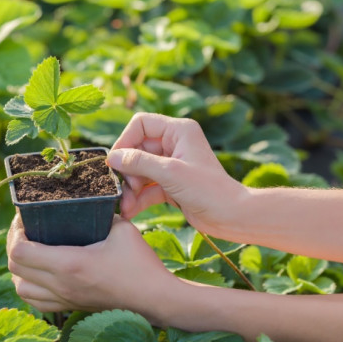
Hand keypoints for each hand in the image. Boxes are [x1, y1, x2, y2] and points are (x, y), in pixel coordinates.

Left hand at [7, 214, 178, 322]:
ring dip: (18, 268)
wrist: (156, 299)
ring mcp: (64, 299)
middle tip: (24, 228)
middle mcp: (61, 285)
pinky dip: (28, 287)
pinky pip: (36, 302)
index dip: (15, 233)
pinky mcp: (70, 307)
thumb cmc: (140, 264)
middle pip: (14, 269)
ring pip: (20, 288)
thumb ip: (100, 214)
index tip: (24, 218)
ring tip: (29, 250)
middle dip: (13, 245)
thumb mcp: (121, 229)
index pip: (20, 252)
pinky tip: (39, 273)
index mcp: (69, 264)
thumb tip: (86, 203)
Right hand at [107, 112, 246, 238]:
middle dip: (127, 171)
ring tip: (125, 206)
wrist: (231, 217)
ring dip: (130, 188)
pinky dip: (138, 198)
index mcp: (178, 131)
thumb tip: (111, 157)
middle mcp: (174, 144)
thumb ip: (138, 162)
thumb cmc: (208, 190)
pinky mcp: (170, 184)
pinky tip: (129, 211)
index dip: (125, 140)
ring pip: (140, 171)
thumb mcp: (169, 173)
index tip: (114, 161)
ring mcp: (171, 165)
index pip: (141, 124)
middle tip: (121, 189)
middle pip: (137, 150)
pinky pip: (146, 187)